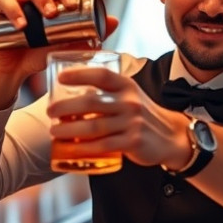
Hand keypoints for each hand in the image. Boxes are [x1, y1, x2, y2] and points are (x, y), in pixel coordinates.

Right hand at [0, 0, 119, 110]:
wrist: (14, 71)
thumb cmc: (40, 53)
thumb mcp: (65, 45)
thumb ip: (88, 33)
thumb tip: (114, 21)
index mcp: (50, 0)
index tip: (74, 4)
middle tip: (62, 8)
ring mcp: (16, 2)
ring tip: (46, 15)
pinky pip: (4, 3)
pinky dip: (13, 10)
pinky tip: (21, 25)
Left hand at [46, 67, 190, 168]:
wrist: (171, 136)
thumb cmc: (141, 114)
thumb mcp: (129, 95)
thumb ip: (107, 92)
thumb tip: (72, 92)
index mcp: (127, 86)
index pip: (102, 75)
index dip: (80, 74)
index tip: (61, 78)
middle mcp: (130, 102)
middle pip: (91, 103)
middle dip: (65, 108)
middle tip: (51, 112)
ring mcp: (132, 122)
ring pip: (93, 127)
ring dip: (69, 130)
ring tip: (55, 131)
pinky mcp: (133, 142)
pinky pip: (103, 145)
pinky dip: (84, 148)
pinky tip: (72, 148)